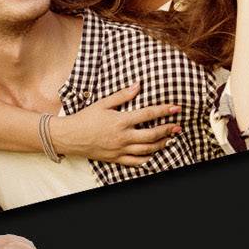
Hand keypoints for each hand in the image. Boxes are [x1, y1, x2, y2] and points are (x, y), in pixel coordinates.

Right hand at [49, 80, 181, 166]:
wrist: (70, 137)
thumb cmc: (85, 118)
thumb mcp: (103, 103)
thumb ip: (122, 95)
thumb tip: (138, 85)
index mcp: (120, 120)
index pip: (148, 114)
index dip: (164, 110)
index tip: (176, 108)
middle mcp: (123, 137)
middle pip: (152, 135)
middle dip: (167, 130)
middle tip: (178, 127)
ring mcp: (120, 149)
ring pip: (147, 150)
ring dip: (161, 144)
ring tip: (169, 139)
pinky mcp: (116, 158)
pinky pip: (136, 162)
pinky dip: (147, 159)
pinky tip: (154, 154)